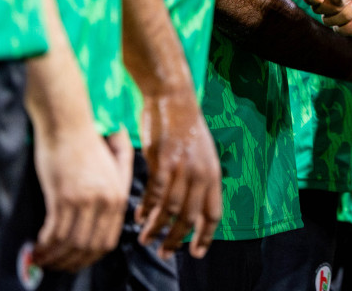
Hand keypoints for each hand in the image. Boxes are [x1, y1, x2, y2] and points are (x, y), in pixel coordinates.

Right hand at [30, 120, 130, 270]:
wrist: (67, 122)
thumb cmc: (86, 141)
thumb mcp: (110, 167)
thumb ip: (116, 188)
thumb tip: (107, 219)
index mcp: (118, 196)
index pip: (107, 242)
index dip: (89, 258)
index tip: (75, 262)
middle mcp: (105, 201)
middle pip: (88, 247)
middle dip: (70, 262)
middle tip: (54, 266)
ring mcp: (84, 200)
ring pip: (70, 244)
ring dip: (54, 257)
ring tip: (41, 260)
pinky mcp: (63, 196)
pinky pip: (54, 233)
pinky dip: (44, 245)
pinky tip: (36, 247)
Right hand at [138, 91, 222, 258]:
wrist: (173, 98)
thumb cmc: (185, 126)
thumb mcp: (203, 153)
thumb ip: (199, 179)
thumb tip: (191, 207)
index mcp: (213, 173)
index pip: (213, 213)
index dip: (205, 236)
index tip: (196, 252)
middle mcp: (200, 173)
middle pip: (190, 218)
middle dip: (176, 240)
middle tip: (165, 253)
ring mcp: (181, 167)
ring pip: (169, 210)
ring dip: (157, 228)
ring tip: (147, 239)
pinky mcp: (162, 161)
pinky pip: (153, 194)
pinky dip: (146, 209)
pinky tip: (139, 217)